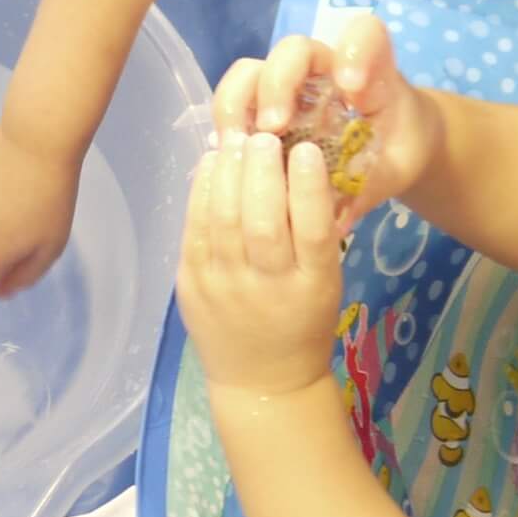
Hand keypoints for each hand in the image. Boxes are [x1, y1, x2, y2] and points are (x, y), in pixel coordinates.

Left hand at [177, 131, 342, 395]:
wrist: (263, 380)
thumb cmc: (303, 321)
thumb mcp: (325, 281)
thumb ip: (313, 233)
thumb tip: (297, 164)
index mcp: (313, 284)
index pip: (313, 229)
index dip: (308, 187)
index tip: (306, 150)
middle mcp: (267, 286)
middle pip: (262, 221)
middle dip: (261, 172)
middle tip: (263, 135)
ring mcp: (224, 287)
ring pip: (223, 223)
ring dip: (227, 176)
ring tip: (234, 141)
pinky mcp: (191, 286)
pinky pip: (194, 232)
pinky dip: (200, 195)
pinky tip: (209, 167)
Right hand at [213, 13, 442, 231]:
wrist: (393, 147)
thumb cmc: (399, 150)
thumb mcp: (396, 170)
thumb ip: (371, 186)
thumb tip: (337, 222)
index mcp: (370, 70)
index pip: (362, 33)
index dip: (354, 50)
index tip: (353, 89)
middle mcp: (323, 70)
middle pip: (292, 51)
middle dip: (277, 84)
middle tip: (275, 127)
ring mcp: (288, 86)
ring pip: (252, 71)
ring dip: (238, 103)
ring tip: (236, 143)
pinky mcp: (263, 107)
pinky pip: (235, 102)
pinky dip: (225, 124)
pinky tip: (226, 156)